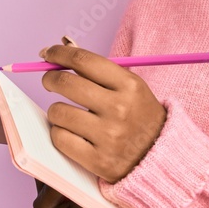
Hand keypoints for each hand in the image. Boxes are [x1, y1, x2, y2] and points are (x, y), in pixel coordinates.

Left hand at [39, 43, 166, 183]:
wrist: (160, 156)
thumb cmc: (139, 116)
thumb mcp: (130, 87)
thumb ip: (98, 69)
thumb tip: (63, 46)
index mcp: (129, 85)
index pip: (83, 60)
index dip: (59, 54)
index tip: (48, 54)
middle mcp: (120, 109)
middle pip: (66, 83)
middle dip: (50, 78)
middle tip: (50, 81)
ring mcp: (109, 136)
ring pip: (58, 112)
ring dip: (56, 111)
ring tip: (67, 114)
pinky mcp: (99, 160)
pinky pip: (60, 139)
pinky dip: (60, 133)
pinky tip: (70, 132)